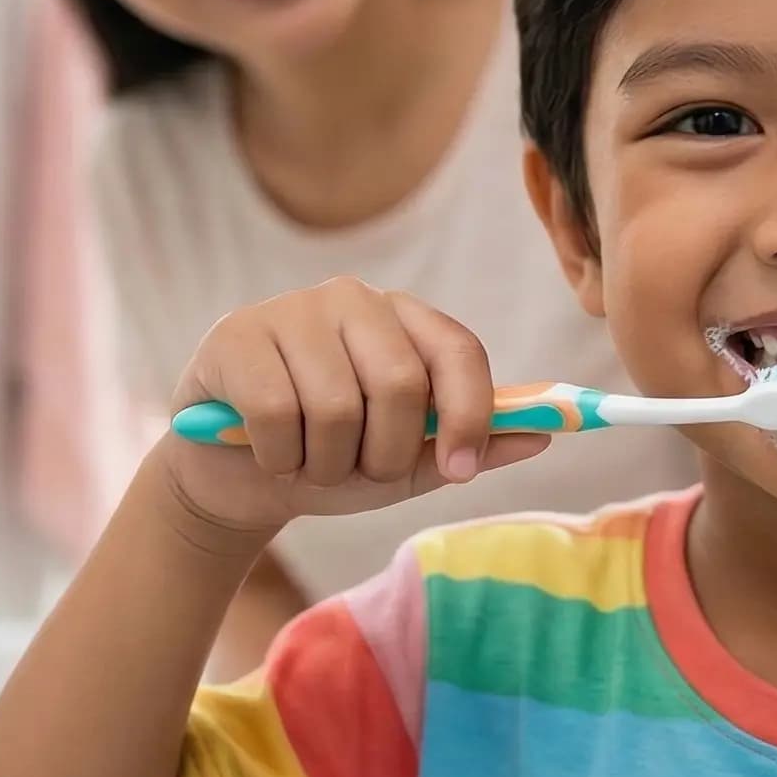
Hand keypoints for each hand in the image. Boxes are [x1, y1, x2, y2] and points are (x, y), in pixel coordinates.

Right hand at [151, 279, 550, 552]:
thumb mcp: (406, 464)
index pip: (459, 348)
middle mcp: (351, 299)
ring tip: (310, 462)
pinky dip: (280, 457)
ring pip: (336, 407)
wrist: (234, 477)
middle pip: (399, 382)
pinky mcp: (235, 337)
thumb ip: (469, 447)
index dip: (470, 414)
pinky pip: (278, 413)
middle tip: (357, 471)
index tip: (461, 470)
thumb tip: (542, 438)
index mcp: (403, 319)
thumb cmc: (330, 458)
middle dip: (384, 454)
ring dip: (328, 465)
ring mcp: (290, 311)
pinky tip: (267, 451)